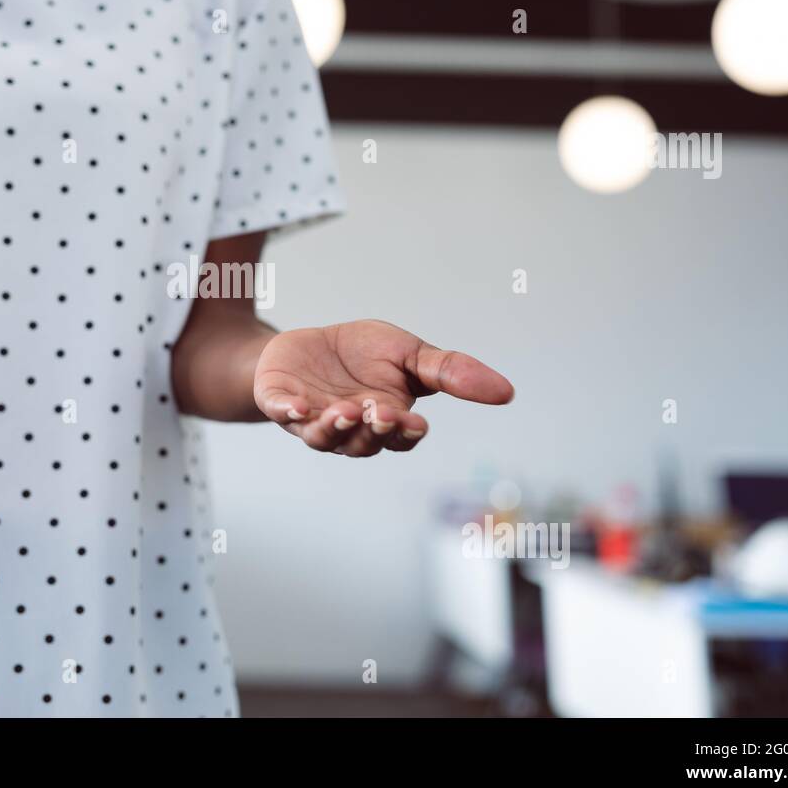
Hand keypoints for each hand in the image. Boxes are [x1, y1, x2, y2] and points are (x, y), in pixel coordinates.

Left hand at [253, 319, 512, 456]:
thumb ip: (450, 372)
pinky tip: (297, 406)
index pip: (400, 438)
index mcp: (384, 422)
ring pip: (324, 437)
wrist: (306, 345)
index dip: (405, 433)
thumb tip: (508, 392)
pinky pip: (281, 414)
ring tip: (344, 411)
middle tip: (378, 413)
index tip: (413, 422)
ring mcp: (312, 420)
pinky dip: (288, 413)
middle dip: (371, 430)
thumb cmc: (362, 355)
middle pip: (363, 442)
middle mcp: (349, 431)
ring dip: (334, 428)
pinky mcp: (279, 402)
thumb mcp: (410, 354)